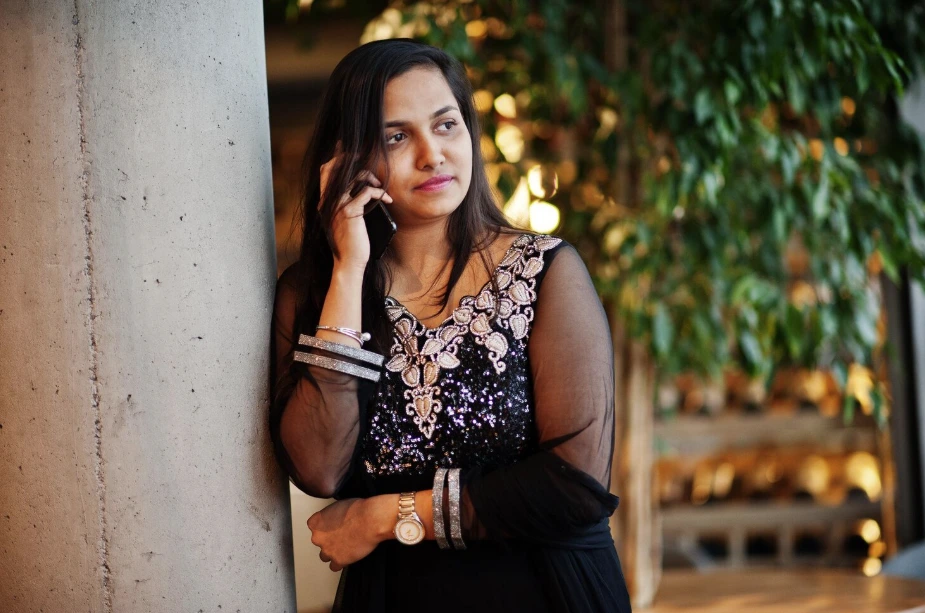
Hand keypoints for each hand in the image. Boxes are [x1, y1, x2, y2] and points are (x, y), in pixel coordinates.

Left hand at [307, 497, 387, 571]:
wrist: (369, 521)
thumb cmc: (358, 510)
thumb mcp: (339, 505)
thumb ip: (331, 515)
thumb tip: (335, 519)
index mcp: (316, 522)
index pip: (313, 526)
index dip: (325, 527)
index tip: (332, 526)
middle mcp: (318, 537)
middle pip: (319, 541)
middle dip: (329, 540)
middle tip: (341, 535)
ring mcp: (327, 550)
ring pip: (325, 556)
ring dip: (333, 552)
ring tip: (344, 547)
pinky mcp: (338, 560)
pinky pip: (334, 566)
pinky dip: (340, 563)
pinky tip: (347, 556)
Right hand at [319, 155, 392, 271]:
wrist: (349, 262)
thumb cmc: (351, 244)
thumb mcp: (345, 220)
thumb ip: (347, 204)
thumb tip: (361, 188)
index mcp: (325, 202)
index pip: (325, 171)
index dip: (337, 159)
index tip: (353, 155)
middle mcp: (328, 202)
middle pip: (333, 167)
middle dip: (350, 158)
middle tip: (365, 159)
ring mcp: (337, 206)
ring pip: (354, 177)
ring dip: (370, 177)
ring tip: (379, 187)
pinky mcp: (349, 212)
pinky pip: (366, 192)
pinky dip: (379, 192)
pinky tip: (388, 199)